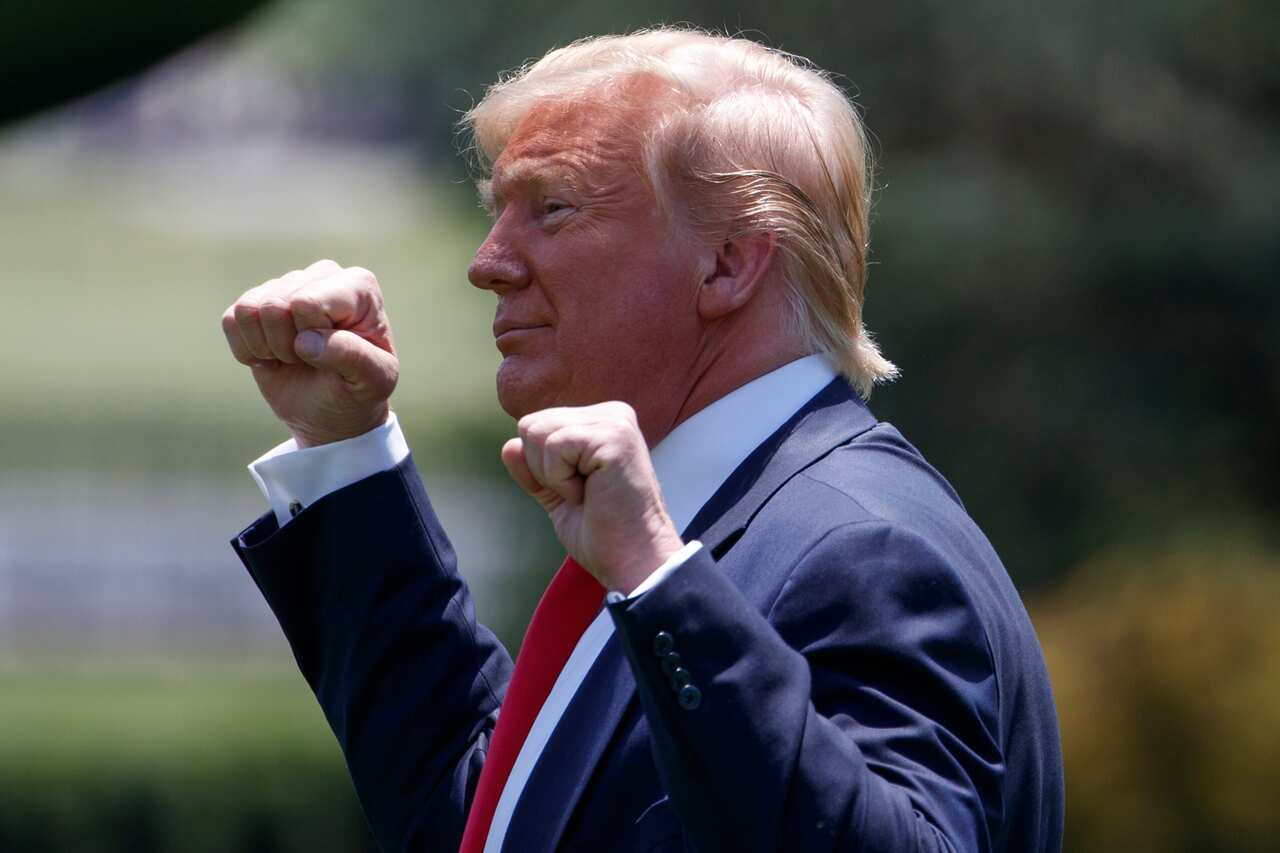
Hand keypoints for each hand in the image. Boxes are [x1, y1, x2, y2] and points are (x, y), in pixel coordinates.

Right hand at [221, 259, 398, 446]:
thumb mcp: (374, 382)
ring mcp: (287, 284)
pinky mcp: (257, 302)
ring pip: (249, 310)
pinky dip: (248, 351)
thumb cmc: (360, 390)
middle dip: (288, 346)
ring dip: (268, 348)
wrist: (333, 409)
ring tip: (295, 357)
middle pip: (274, 306)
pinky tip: (274, 356)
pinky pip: (231, 320)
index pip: (306, 303)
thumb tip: (307, 341)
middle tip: (313, 360)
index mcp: (358, 285)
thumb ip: (354, 358)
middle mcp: (322, 274)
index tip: (335, 355)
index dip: (312, 339)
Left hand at [501, 402, 683, 593]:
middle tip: (583, 494)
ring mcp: (614, 422)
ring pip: (537, 432)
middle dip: (543, 470)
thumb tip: (509, 446)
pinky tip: (592, 492)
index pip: (536, 425)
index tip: (578, 492)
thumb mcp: (557, 495)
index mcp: (600, 422)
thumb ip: (533, 469)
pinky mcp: (613, 435)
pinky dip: (562, 480)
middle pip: (531, 425)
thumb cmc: (603, 533)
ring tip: (589, 492)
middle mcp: (611, 414)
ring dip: (554, 476)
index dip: (540, 468)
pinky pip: (555, 446)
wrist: (633, 559)